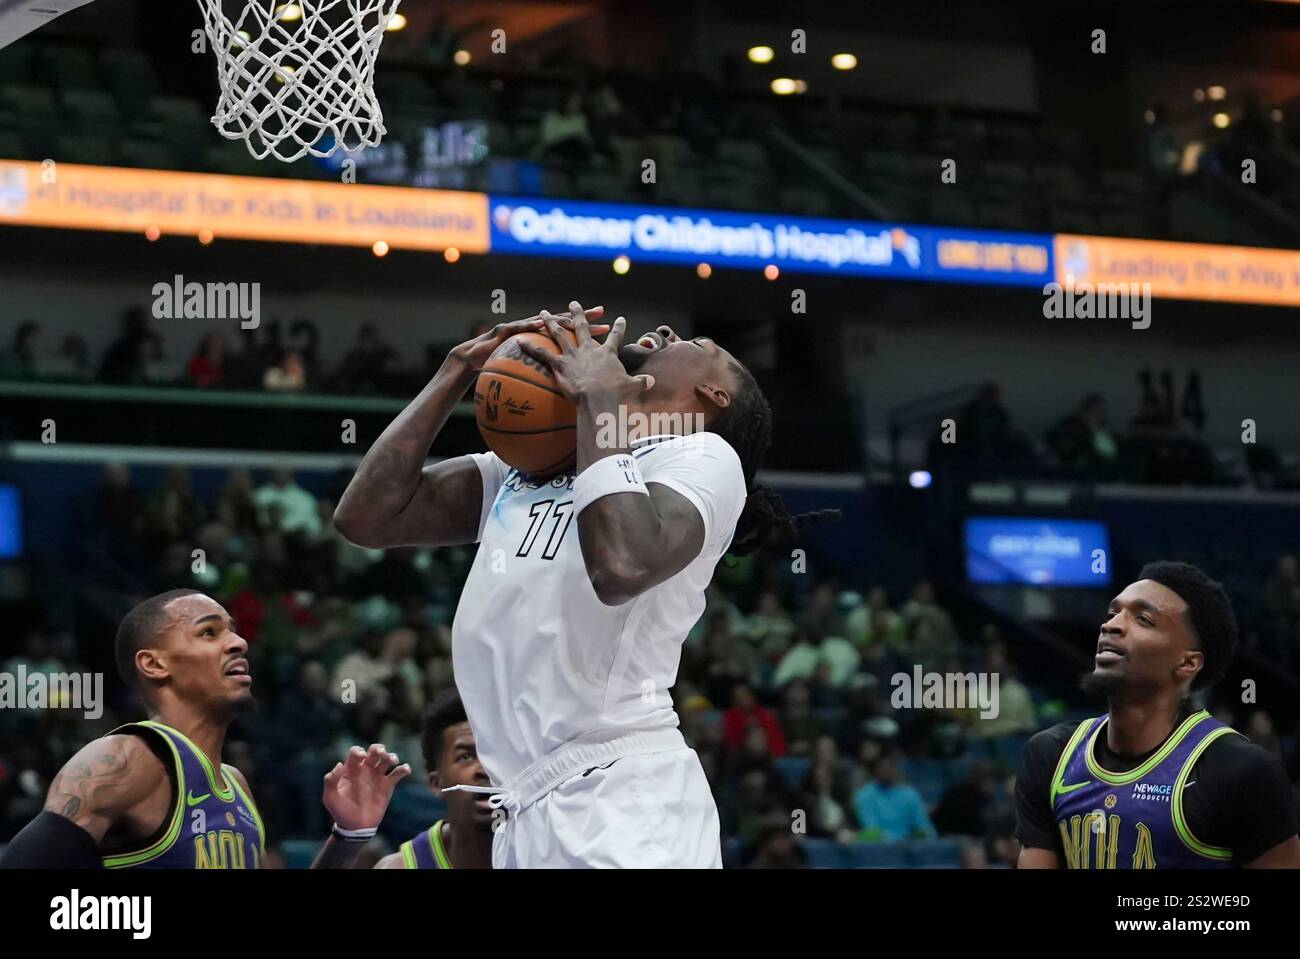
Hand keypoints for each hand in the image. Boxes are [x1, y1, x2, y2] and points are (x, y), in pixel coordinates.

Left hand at [322, 743, 411, 830]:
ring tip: (392, 761)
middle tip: (380, 753)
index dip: (359, 751)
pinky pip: (398, 773)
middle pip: (374, 750)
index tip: (362, 757)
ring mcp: (378, 776)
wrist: (355, 827)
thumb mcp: (330, 797)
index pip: (356, 752)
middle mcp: (365, 769)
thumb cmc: (340, 811)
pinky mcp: (388, 785)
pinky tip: (405, 769)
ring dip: (391, 756)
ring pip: (387, 759)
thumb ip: (331, 781)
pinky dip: (404, 768)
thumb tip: (339, 764)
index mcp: (351, 769)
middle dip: (378, 748)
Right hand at [445, 306, 608, 380]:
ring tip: (570, 313)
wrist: (475, 357)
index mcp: (546, 343)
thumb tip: (569, 394)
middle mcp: (538, 331)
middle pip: (566, 324)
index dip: (592, 331)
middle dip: (584, 317)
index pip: (574, 334)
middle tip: (603, 311)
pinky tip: (538, 321)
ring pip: (543, 322)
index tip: (613, 327)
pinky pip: (519, 328)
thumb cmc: (503, 368)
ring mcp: (523, 328)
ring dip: (557, 317)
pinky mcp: (506, 331)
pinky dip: (529, 324)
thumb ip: (547, 378)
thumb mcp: (527, 375)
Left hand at [518, 300, 653, 405]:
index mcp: (607, 354)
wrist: (599, 398)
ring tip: (543, 313)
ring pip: (559, 334)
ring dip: (550, 322)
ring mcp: (573, 355)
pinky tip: (519, 340)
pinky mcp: (559, 365)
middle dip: (577, 314)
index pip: (615, 337)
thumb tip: (651, 381)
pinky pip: (541, 353)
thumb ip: (640, 382)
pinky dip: (530, 347)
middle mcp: (589, 349)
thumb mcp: (632, 387)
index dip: (618, 327)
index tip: (620, 318)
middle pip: (581, 327)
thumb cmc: (616, 394)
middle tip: (573, 303)